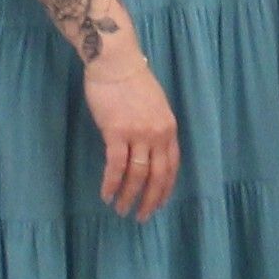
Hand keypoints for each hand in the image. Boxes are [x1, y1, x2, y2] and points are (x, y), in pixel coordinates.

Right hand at [84, 42, 180, 218]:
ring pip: (137, 175)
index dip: (164, 189)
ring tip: (121, 209)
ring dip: (128, 196)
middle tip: (141, 217)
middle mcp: (158, 134)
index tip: (157, 204)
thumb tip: (150, 151)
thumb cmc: (132, 81)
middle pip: (157, 176)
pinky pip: (116, 166)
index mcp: (169, 128)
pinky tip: (106, 195)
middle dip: (149, 200)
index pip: (172, 166)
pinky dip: (111, 184)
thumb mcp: (155, 105)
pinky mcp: (116, 132)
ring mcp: (138, 134)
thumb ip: (156, 128)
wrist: (115, 61)